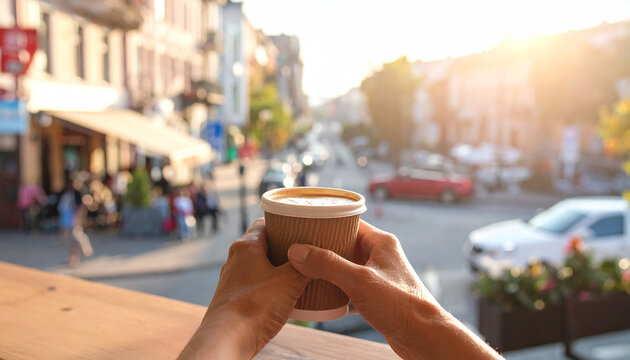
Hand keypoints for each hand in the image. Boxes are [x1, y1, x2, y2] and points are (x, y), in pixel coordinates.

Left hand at [178, 218, 308, 358]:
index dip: (284, 222)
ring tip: (300, 273)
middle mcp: (235, 259)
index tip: (301, 226)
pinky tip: (285, 295)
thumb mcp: (290, 282)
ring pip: (260, 265)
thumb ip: (305, 267)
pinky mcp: (234, 298)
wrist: (228, 339)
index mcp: (246, 246)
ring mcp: (233, 279)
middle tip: (306, 250)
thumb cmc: (254, 307)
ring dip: (278, 268)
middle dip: (285, 247)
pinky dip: (270, 285)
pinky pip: (256, 284)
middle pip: (263, 244)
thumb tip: (317, 260)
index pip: (265, 223)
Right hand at [287, 220, 501, 359]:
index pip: (349, 223)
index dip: (326, 223)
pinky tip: (319, 292)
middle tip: (298, 248)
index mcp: (381, 242)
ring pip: (346, 265)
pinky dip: (335, 287)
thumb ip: (328, 265)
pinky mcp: (376, 295)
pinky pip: (350, 285)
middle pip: (345, 244)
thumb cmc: (402, 306)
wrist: (424, 337)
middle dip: (322, 247)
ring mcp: (379, 275)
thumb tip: (298, 251)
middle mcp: (381, 255)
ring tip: (303, 268)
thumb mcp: (359, 281)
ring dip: (327, 268)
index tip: (305, 225)